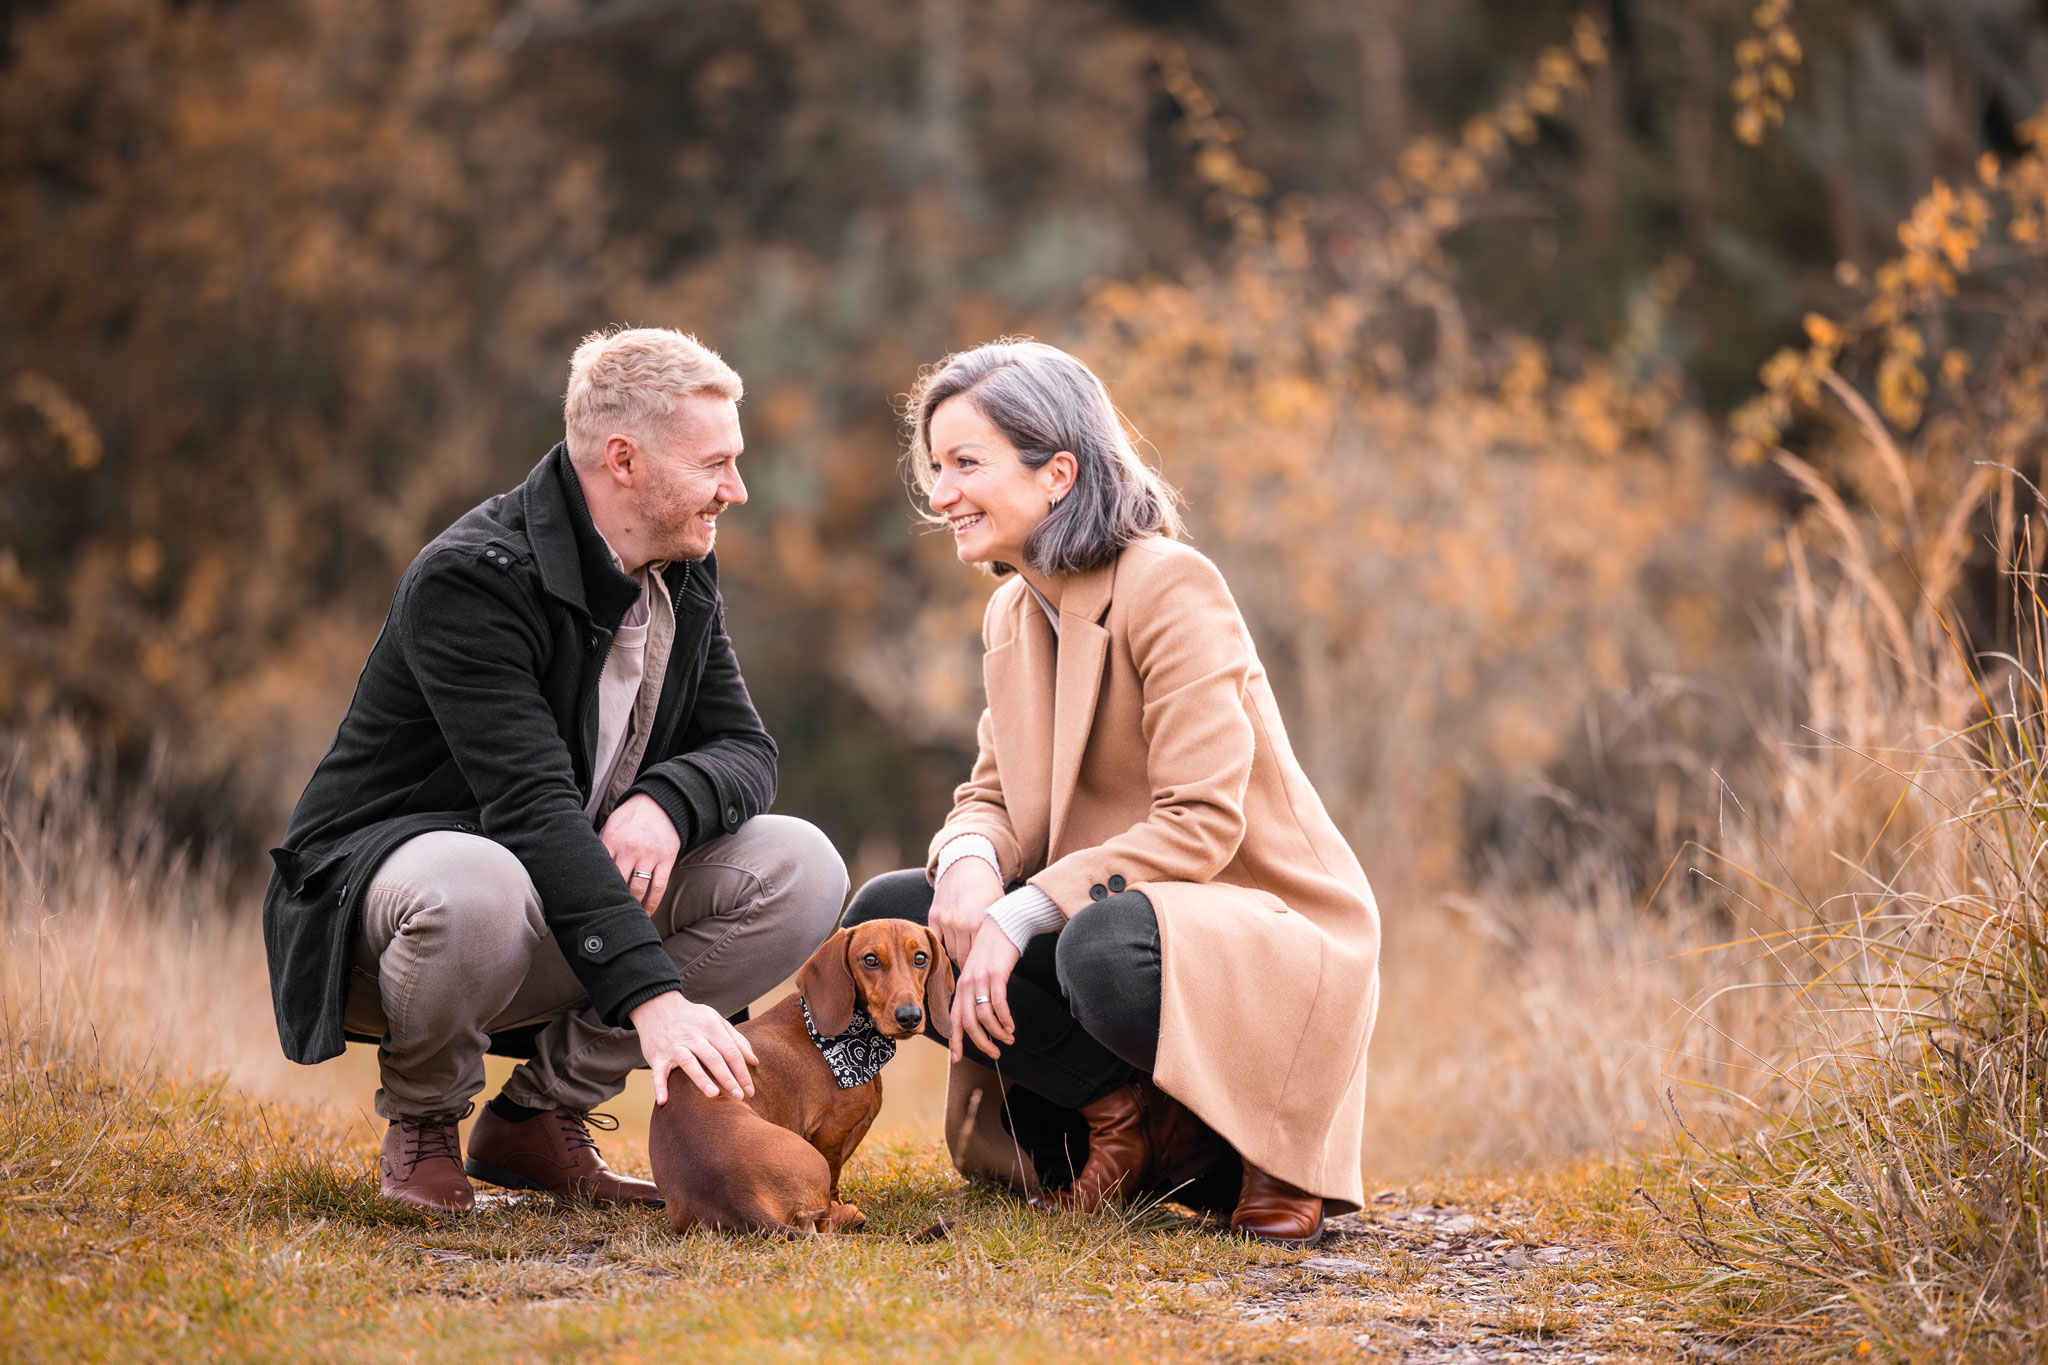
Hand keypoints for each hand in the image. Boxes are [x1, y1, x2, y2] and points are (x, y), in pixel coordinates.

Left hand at [601, 793, 681, 914]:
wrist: (660, 802)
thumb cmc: (631, 817)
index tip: (589, 905)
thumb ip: (600, 846)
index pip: (599, 870)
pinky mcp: (666, 859)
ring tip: (626, 918)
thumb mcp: (610, 826)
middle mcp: (629, 849)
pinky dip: (652, 904)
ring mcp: (649, 855)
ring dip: (632, 906)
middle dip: (610, 900)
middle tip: (605, 916)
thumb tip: (585, 868)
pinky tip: (646, 914)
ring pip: (638, 889)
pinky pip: (659, 887)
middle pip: (616, 883)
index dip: (594, 889)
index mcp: (611, 840)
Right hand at [630, 989, 759, 1103]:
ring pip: (689, 1063)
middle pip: (714, 1058)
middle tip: (739, 1097)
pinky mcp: (657, 1056)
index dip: (742, 1071)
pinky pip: (658, 1072)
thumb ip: (737, 1040)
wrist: (657, 1007)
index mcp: (711, 1027)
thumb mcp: (716, 1021)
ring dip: (701, 1079)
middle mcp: (693, 1036)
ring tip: (713, 1094)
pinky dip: (659, 1086)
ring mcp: (674, 1045)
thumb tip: (755, 1061)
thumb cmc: (693, 1018)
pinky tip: (664, 1101)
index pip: (731, 1051)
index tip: (750, 1090)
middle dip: (728, 1078)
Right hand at [931, 855, 1002, 965]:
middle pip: (963, 958)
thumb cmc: (987, 887)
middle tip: (973, 971)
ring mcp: (946, 920)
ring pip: (949, 952)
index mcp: (980, 923)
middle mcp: (961, 924)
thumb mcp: (997, 909)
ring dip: (956, 958)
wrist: (967, 865)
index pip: (979, 957)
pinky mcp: (934, 915)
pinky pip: (935, 940)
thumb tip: (999, 957)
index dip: (981, 967)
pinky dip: (941, 948)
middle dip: (969, 966)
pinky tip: (949, 951)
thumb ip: (995, 933)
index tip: (983, 973)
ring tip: (964, 961)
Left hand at [949, 921, 1021, 1063]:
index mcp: (961, 986)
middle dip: (981, 1043)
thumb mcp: (978, 970)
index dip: (955, 1040)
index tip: (957, 1058)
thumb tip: (979, 1013)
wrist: (1003, 924)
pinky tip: (1011, 1026)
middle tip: (995, 1054)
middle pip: (968, 1023)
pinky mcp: (995, 975)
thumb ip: (975, 990)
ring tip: (1008, 1039)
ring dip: (997, 1033)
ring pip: (984, 1017)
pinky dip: (1005, 1019)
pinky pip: (998, 1004)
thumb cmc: (993, 949)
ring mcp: (981, 979)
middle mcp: (967, 984)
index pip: (953, 1019)